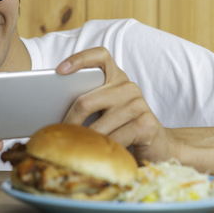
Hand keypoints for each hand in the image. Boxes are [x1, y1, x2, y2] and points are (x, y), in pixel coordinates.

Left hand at [57, 47, 176, 163]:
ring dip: (84, 142)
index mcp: (116, 77)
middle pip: (86, 101)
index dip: (79, 59)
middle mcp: (128, 86)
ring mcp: (138, 104)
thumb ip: (89, 105)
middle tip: (59, 136)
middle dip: (69, 122)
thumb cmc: (123, 128)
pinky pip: (114, 139)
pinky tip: (98, 156)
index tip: (59, 71)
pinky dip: (103, 151)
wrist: (158, 145)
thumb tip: (54, 112)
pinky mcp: (146, 123)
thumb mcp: (106, 111)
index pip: (99, 56)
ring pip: (98, 126)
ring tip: (74, 151)